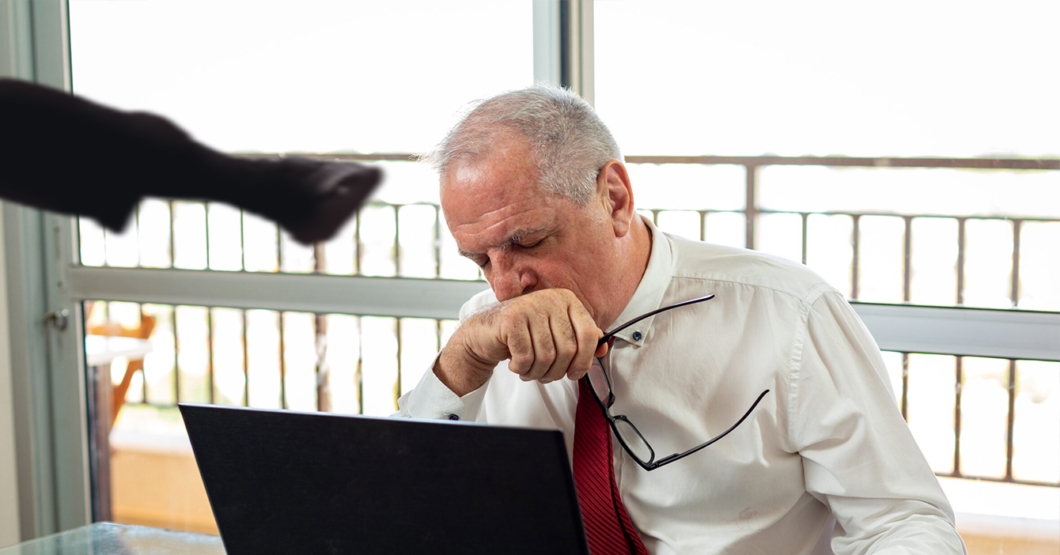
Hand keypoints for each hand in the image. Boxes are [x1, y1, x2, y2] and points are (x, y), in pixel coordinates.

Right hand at [434, 289, 609, 395]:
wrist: (485, 332)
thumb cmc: (524, 335)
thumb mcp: (556, 335)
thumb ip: (581, 340)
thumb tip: (603, 348)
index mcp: (567, 300)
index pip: (589, 334)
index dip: (585, 360)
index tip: (575, 374)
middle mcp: (550, 298)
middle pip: (568, 349)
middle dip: (556, 371)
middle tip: (544, 375)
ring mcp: (530, 306)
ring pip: (546, 356)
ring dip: (537, 372)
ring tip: (529, 370)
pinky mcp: (511, 318)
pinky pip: (526, 356)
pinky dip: (521, 368)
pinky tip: (515, 364)